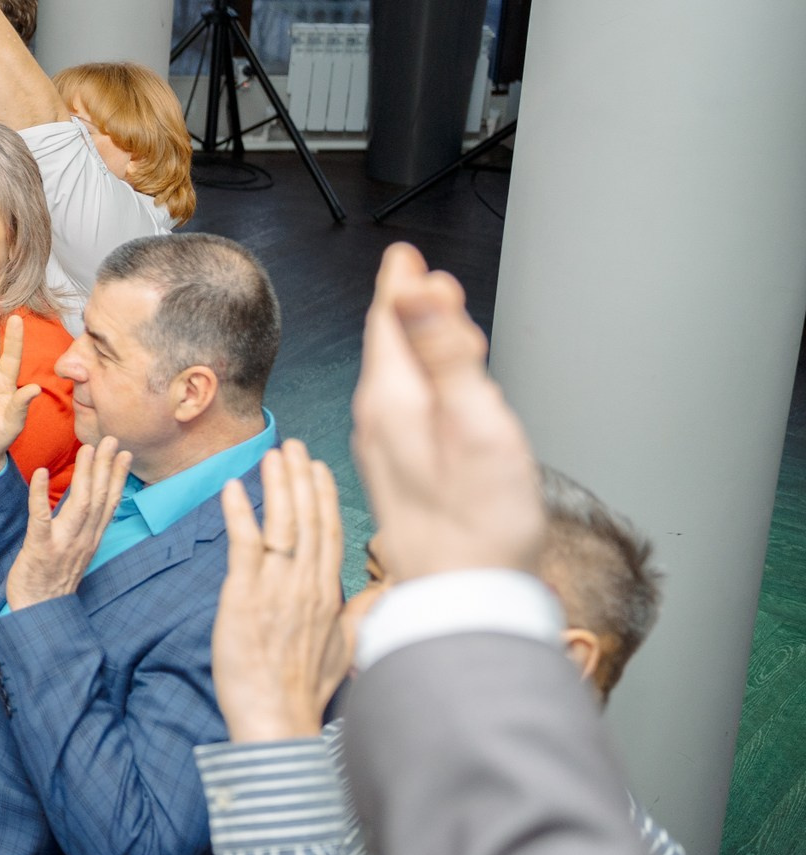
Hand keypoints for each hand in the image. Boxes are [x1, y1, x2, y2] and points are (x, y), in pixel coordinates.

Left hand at [5, 436, 134, 610]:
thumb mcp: (77, 553)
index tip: (124, 454)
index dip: (118, 478)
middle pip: (99, 499)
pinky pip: (41, 519)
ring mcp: (63, 545)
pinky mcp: (40, 549)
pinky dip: (41, 495)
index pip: (110, 504)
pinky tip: (41, 474)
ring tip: (86, 449)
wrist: (39, 613)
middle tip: (110, 439)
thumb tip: (91, 504)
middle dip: (105, 467)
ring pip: (79, 505)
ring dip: (84, 475)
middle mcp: (82, 540)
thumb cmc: (53, 580)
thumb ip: (85, 529)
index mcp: (91, 540)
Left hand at [211, 441, 348, 741]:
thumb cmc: (304, 689)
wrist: (277, 719)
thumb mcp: (346, 647)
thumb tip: (383, 589)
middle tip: (294, 444)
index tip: (318, 466)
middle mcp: (308, 584)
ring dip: (278, 485)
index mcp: (330, 594)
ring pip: (283, 524)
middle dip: (302, 478)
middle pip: (310, 518)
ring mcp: (278, 588)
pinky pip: (245, 545)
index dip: (323, 496)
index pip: (330, 532)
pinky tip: (235, 487)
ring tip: (273, 453)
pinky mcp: (244, 596)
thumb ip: (360, 611)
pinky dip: (240, 513)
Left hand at [350, 243, 543, 579]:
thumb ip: (445, 352)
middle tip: (414, 277)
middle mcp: (376, 422)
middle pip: (390, 349)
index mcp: (390, 400)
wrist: (463, 599)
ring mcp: (384, 451)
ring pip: (395, 380)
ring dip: (408, 345)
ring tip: (420, 321)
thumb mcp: (472, 421)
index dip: (400, 285)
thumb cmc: (478, 520)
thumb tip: (417, 290)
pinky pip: (401, 410)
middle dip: (404, 309)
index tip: (403, 255)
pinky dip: (415, 383)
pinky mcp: (399, 476)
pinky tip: (429, 393)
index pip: (388, 323)